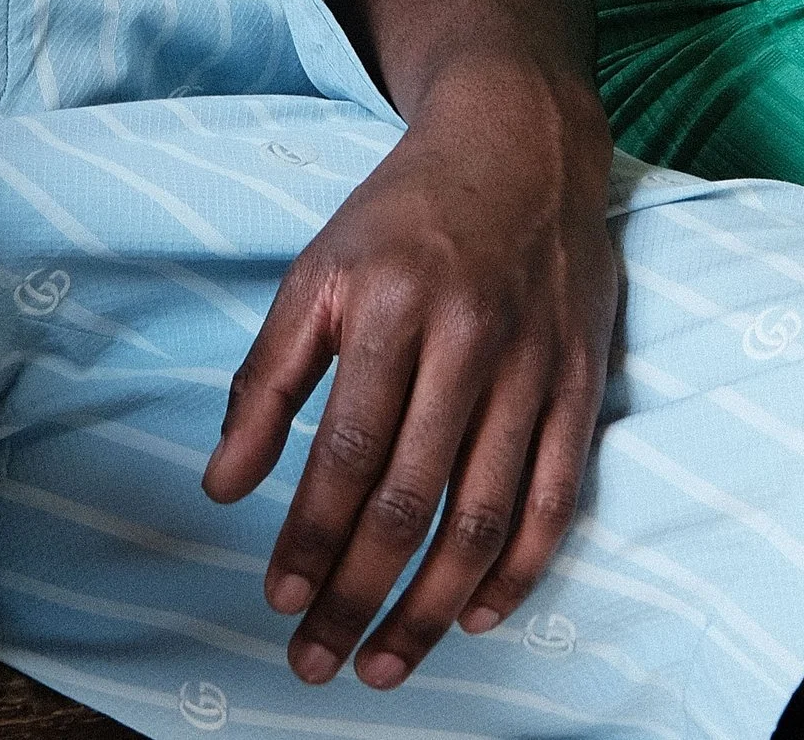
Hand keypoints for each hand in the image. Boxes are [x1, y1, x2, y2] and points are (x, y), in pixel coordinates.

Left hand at [203, 64, 616, 689]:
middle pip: (409, 499)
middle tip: (320, 661)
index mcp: (388, 306)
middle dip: (359, 595)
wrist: (521, 142)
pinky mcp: (579, 381)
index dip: (310, 538)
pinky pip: (555, 497)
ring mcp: (530, 364)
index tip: (279, 602)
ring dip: (431, 606)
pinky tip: (476, 615)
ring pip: (482, 516)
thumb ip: (268, 377)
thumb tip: (224, 486)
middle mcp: (466, 339)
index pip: (345, 452)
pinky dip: (518, 569)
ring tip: (387, 662)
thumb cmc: (404, 214)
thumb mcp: (317, 271)